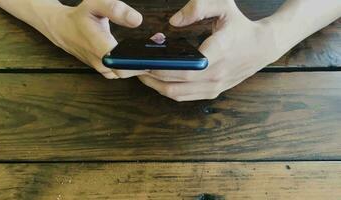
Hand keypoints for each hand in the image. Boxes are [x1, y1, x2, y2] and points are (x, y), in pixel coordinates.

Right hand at [41, 0, 146, 78]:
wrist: (63, 29)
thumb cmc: (80, 17)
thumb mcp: (95, 4)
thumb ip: (116, 9)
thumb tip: (137, 20)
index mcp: (100, 47)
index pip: (123, 64)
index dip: (140, 61)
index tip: (152, 51)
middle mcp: (101, 63)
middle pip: (129, 71)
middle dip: (145, 60)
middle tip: (155, 45)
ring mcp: (103, 70)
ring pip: (128, 73)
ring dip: (140, 63)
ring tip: (149, 48)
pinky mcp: (105, 71)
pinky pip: (123, 72)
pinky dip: (132, 65)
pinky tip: (137, 54)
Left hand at [139, 0, 280, 100]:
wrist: (263, 47)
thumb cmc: (241, 26)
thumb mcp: (224, 5)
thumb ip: (197, 7)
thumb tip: (172, 22)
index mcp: (218, 53)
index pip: (182, 68)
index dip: (158, 68)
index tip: (139, 62)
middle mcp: (215, 75)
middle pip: (173, 84)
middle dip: (148, 77)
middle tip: (131, 68)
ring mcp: (214, 87)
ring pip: (176, 94)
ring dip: (155, 86)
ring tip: (140, 73)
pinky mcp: (213, 92)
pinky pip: (184, 97)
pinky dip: (167, 90)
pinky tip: (156, 80)